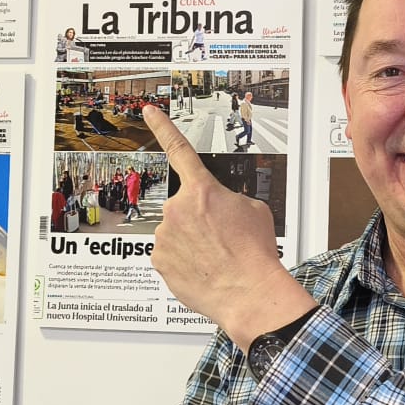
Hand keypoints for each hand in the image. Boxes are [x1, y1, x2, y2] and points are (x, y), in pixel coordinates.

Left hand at [141, 105, 314, 348]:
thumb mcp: (254, 211)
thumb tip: (220, 207)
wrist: (249, 293)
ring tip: (214, 257)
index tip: (149, 112)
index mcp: (202, 190)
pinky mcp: (159, 261)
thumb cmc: (255, 254)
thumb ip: (229, 199)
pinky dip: (183, 261)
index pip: (179, 149)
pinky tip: (203, 269)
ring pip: (175, 233)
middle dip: (197, 218)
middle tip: (219, 236)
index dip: (162, 127)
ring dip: (190, 241)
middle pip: (183, 206)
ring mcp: (165, 237)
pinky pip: (169, 255)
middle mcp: (177, 209)